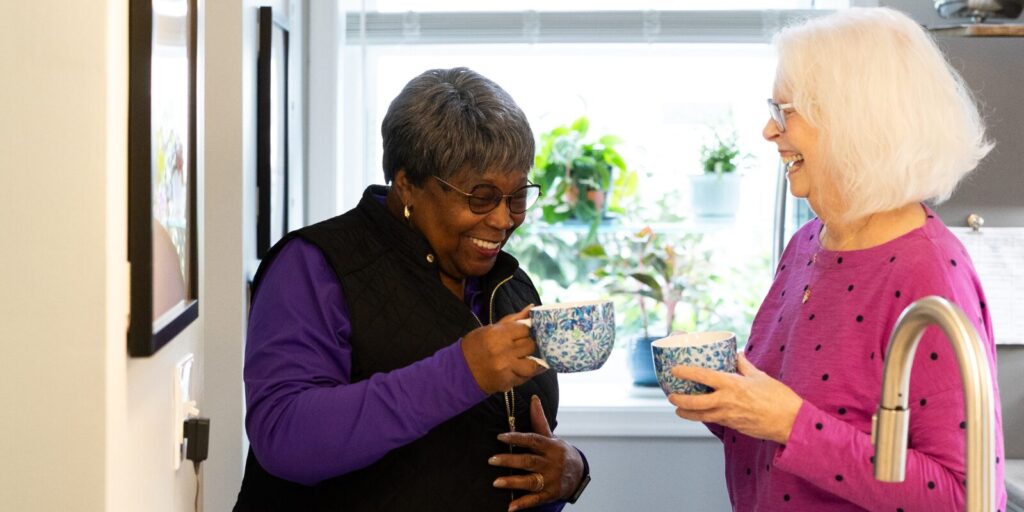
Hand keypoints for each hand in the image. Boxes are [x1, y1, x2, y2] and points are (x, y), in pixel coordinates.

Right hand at [462, 306, 545, 393]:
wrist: (460, 370)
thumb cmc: (475, 346)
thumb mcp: (490, 328)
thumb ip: (513, 320)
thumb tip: (532, 308)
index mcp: (497, 334)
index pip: (525, 329)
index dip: (524, 331)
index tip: (520, 334)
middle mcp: (502, 351)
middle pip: (530, 345)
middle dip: (527, 345)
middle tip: (520, 347)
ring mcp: (506, 368)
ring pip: (533, 364)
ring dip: (530, 361)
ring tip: (523, 359)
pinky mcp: (507, 381)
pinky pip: (526, 377)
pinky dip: (525, 373)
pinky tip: (519, 369)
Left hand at [489, 395, 584, 511]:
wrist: (579, 474)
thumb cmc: (560, 452)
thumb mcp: (552, 437)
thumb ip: (539, 420)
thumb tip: (533, 398)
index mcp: (551, 447)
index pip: (532, 440)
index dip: (516, 438)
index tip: (500, 437)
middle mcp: (551, 463)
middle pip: (529, 461)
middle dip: (510, 460)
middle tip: (491, 460)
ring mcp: (551, 480)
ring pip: (530, 481)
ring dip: (513, 482)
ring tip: (496, 482)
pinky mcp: (550, 494)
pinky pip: (536, 500)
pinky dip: (523, 504)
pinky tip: (510, 507)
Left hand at [668, 352, 802, 443]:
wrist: (791, 422)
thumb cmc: (778, 397)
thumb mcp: (760, 376)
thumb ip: (744, 365)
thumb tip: (736, 354)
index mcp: (732, 384)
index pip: (703, 376)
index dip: (686, 372)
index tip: (675, 369)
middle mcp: (727, 401)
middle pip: (695, 402)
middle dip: (679, 400)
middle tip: (670, 396)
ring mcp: (729, 416)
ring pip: (701, 416)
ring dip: (687, 413)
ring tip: (678, 409)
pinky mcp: (733, 426)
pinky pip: (714, 420)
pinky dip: (704, 417)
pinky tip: (700, 414)